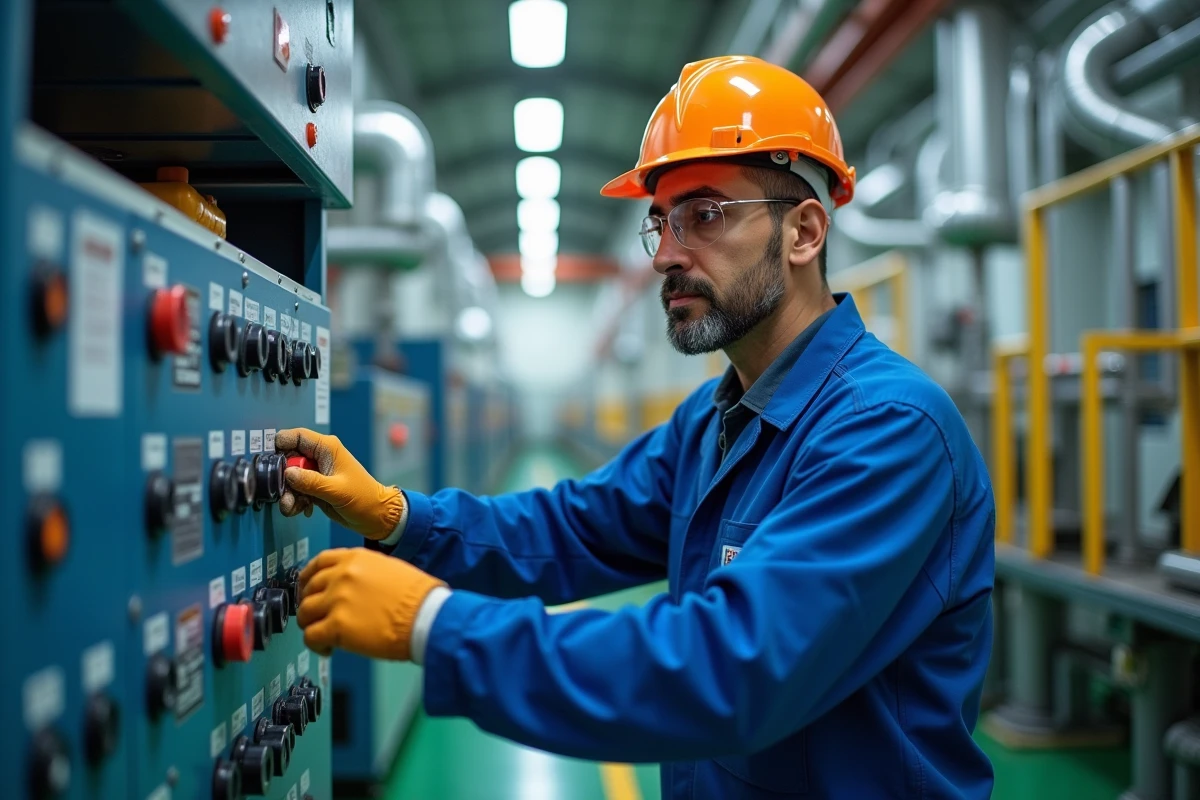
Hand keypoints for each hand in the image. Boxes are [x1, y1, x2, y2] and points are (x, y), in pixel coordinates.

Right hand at [275, 428, 406, 540]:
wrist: (375, 517)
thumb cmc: (363, 498)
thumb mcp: (336, 490)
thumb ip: (310, 482)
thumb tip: (287, 473)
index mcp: (327, 448)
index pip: (297, 436)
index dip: (281, 445)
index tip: (271, 462)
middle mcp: (320, 457)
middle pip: (289, 459)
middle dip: (283, 479)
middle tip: (284, 494)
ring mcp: (317, 473)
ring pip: (290, 478)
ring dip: (288, 494)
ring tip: (293, 507)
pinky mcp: (315, 487)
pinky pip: (296, 490)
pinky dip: (296, 500)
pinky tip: (304, 509)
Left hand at [297, 548, 445, 659]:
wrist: (427, 616)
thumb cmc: (419, 597)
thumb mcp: (390, 569)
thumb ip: (365, 574)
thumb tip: (354, 589)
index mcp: (355, 558)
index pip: (319, 562)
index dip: (309, 578)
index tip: (308, 589)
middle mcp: (342, 575)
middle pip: (308, 589)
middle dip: (310, 604)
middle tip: (319, 617)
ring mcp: (337, 599)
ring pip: (304, 613)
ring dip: (311, 625)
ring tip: (325, 636)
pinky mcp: (337, 626)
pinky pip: (311, 636)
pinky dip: (316, 645)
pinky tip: (329, 649)